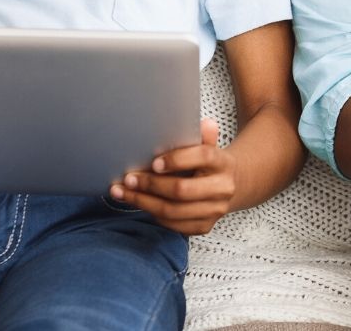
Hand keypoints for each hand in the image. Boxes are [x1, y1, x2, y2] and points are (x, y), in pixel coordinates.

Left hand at [110, 119, 235, 235]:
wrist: (226, 187)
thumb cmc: (207, 164)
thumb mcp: (207, 146)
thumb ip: (202, 136)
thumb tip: (205, 124)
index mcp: (224, 163)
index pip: (203, 157)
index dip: (177, 159)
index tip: (154, 162)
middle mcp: (223, 189)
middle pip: (182, 190)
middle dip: (151, 185)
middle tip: (129, 178)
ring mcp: (214, 210)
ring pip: (173, 210)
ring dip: (144, 202)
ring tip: (123, 192)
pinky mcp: (203, 226)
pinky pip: (172, 225)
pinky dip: (152, 214)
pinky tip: (138, 203)